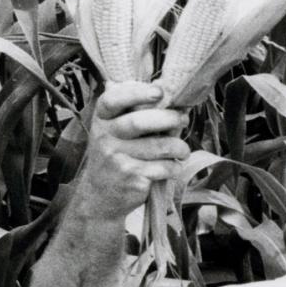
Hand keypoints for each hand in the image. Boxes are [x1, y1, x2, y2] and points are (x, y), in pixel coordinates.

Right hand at [75, 82, 189, 221]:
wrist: (101, 194)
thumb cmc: (118, 155)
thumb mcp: (114, 131)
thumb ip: (133, 112)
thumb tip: (170, 92)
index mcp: (102, 119)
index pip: (112, 100)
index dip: (136, 93)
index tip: (159, 92)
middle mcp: (105, 137)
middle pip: (139, 122)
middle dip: (170, 118)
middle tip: (184, 120)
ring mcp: (117, 158)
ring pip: (159, 146)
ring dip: (180, 147)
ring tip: (182, 150)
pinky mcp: (131, 176)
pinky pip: (164, 167)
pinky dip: (175, 167)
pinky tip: (172, 167)